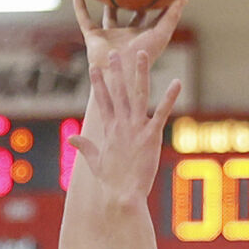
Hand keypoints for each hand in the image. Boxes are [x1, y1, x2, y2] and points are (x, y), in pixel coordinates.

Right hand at [71, 49, 182, 204]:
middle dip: (115, 71)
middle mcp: (121, 125)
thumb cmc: (111, 182)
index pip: (102, 102)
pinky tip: (177, 82)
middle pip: (118, 92)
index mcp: (109, 130)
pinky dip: (170, 97)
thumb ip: (85, 147)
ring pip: (138, 94)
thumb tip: (71, 139)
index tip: (94, 68)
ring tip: (142, 53)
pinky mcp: (151, 135)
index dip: (98, 84)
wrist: (122, 196)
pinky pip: (161, 112)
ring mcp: (136, 128)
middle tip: (114, 53)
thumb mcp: (95, 161)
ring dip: (140, 72)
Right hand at [74, 0, 185, 74]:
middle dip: (134, 2)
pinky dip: (79, 8)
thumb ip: (171, 17)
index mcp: (143, 34)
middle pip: (131, 14)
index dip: (157, 4)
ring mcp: (110, 35)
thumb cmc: (142, 56)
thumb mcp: (160, 34)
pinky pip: (84, 19)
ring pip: (109, 15)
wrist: (118, 71)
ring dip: (108, 3)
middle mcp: (127, 34)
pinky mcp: (94, 37)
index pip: (152, 16)